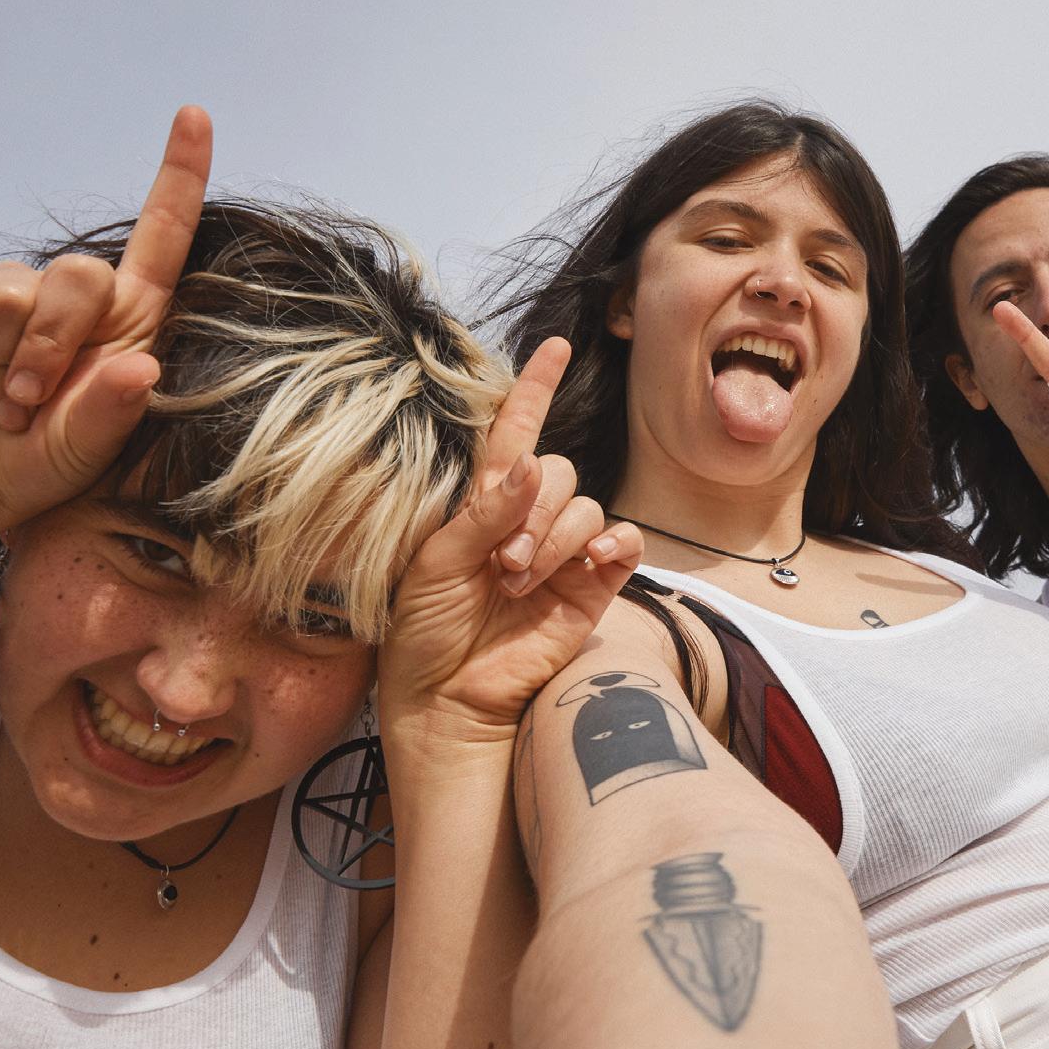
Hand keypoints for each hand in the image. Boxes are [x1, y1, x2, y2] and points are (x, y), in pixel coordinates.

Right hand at [0, 106, 211, 534]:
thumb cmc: (42, 459)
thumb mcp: (86, 450)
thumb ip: (111, 413)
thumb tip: (140, 370)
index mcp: (129, 316)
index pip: (162, 233)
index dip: (179, 173)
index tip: (195, 115)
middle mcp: (72, 292)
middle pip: (80, 275)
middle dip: (55, 348)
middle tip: (32, 403)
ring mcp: (6, 287)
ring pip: (13, 293)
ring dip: (4, 365)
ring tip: (2, 400)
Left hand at [376, 338, 643, 748]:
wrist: (448, 702)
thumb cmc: (423, 634)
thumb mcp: (435, 563)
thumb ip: (485, 512)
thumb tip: (533, 465)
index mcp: (483, 505)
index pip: (514, 433)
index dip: (535, 389)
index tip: (555, 346)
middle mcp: (528, 521)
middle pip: (559, 471)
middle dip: (533, 511)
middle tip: (502, 562)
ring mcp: (564, 555)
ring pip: (585, 508)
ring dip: (556, 538)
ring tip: (521, 581)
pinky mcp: (594, 589)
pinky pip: (624, 543)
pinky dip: (612, 542)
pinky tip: (591, 562)